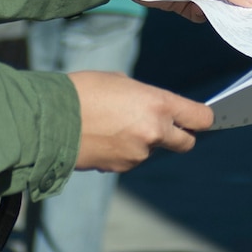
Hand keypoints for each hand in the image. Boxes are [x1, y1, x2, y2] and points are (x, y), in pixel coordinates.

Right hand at [70, 71, 215, 171]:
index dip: (202, 118)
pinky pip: (130, 159)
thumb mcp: (122, 83)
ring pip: (151, 150)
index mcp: (159, 104)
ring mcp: (139, 153)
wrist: (50, 118)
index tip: (198, 117)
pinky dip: (122, 151)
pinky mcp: (121, 168)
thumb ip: (146, 99)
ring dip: (140, 142)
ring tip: (111, 125)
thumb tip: (155, 110)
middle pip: (186, 142)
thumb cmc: (84, 91)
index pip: (201, 118)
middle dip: (179, 136)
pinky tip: (102, 138)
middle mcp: (155, 131)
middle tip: (162, 126)